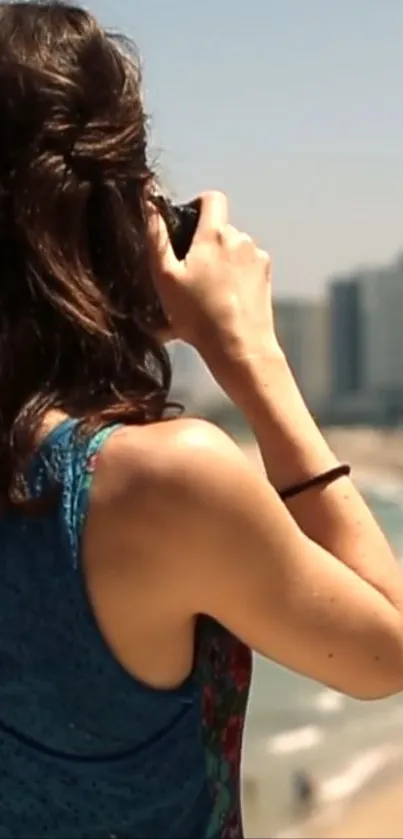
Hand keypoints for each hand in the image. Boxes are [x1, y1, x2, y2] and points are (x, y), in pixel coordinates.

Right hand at [148, 191, 281, 400]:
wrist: (240, 348)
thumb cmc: (199, 316)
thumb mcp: (165, 277)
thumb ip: (156, 237)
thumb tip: (149, 203)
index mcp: (215, 234)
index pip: (212, 198)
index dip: (196, 205)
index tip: (185, 226)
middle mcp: (241, 240)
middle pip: (219, 229)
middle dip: (204, 245)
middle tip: (187, 276)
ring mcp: (257, 259)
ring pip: (233, 251)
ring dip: (219, 264)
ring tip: (203, 296)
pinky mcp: (266, 279)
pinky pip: (245, 269)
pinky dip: (233, 280)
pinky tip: (221, 304)